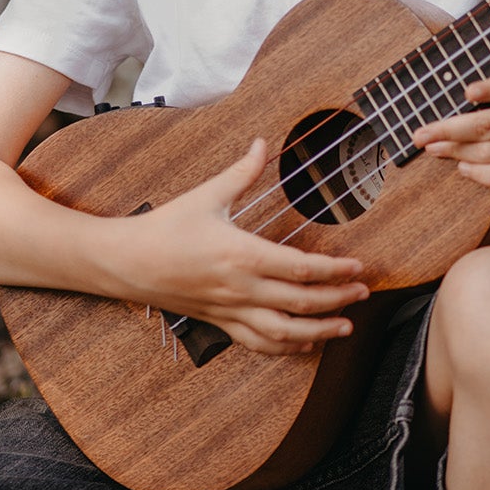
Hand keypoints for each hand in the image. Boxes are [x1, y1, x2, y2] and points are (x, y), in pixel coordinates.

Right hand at [103, 139, 368, 355]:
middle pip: (301, 302)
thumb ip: (241, 173)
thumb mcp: (206, 196)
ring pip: (284, 331)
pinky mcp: (219, 323)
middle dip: (337, 299)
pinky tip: (306, 342)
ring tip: (346, 326)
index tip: (358, 268)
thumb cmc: (166, 227)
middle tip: (363, 293)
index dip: (335, 271)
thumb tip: (262, 143)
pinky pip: (258, 342)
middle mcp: (241, 288)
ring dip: (319, 330)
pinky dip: (286, 346)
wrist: (126, 262)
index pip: (301, 269)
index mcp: (242, 254)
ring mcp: (230, 310)